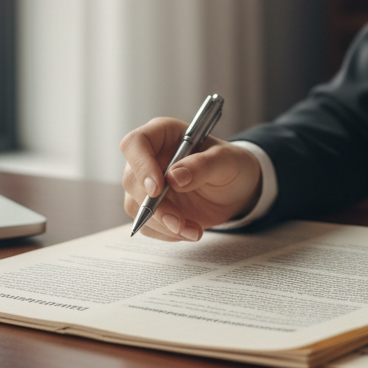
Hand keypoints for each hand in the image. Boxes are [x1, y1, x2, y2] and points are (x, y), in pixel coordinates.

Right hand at [120, 117, 261, 241]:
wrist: (236, 189)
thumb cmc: (231, 164)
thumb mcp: (227, 160)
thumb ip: (203, 165)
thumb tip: (174, 177)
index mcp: (163, 134)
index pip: (135, 144)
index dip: (141, 165)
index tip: (157, 188)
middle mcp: (150, 158)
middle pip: (131, 180)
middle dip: (154, 206)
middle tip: (180, 221)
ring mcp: (147, 184)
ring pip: (136, 207)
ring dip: (163, 224)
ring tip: (193, 230)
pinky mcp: (151, 208)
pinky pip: (148, 225)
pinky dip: (168, 233)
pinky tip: (191, 230)